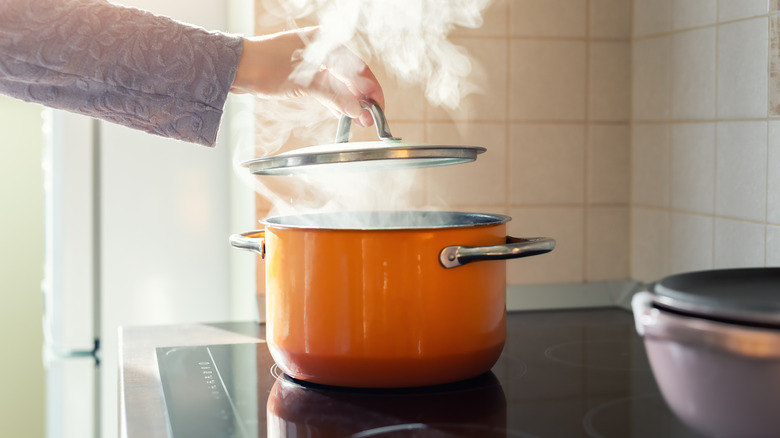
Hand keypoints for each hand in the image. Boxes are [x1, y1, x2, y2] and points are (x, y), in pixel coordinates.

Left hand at [230, 27, 383, 126]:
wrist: (235, 67)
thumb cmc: (265, 65)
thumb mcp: (305, 82)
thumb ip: (335, 95)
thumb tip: (357, 110)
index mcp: (325, 42)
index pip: (359, 67)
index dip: (371, 89)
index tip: (378, 107)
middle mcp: (321, 49)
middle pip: (350, 76)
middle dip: (361, 98)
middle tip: (370, 119)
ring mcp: (311, 62)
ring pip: (339, 84)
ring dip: (349, 102)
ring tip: (359, 120)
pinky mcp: (302, 74)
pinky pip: (326, 88)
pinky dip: (335, 101)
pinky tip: (343, 114)